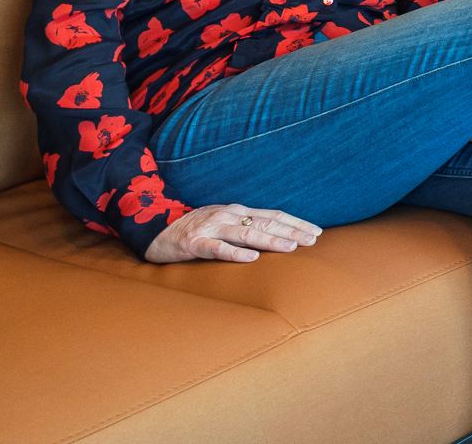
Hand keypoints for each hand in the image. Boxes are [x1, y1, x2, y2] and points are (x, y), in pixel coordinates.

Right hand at [146, 203, 320, 263]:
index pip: (273, 216)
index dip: (295, 222)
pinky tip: (251, 258)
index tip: (316, 231)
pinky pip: (217, 248)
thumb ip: (245, 227)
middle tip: (313, 240)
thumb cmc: (194, 229)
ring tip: (291, 246)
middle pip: (265, 223)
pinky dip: (235, 252)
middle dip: (291, 231)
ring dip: (271, 240)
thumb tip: (276, 236)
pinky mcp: (194, 243)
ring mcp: (211, 228)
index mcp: (237, 212)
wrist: (155, 230)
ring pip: (246, 234)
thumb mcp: (223, 223)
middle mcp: (228, 216)